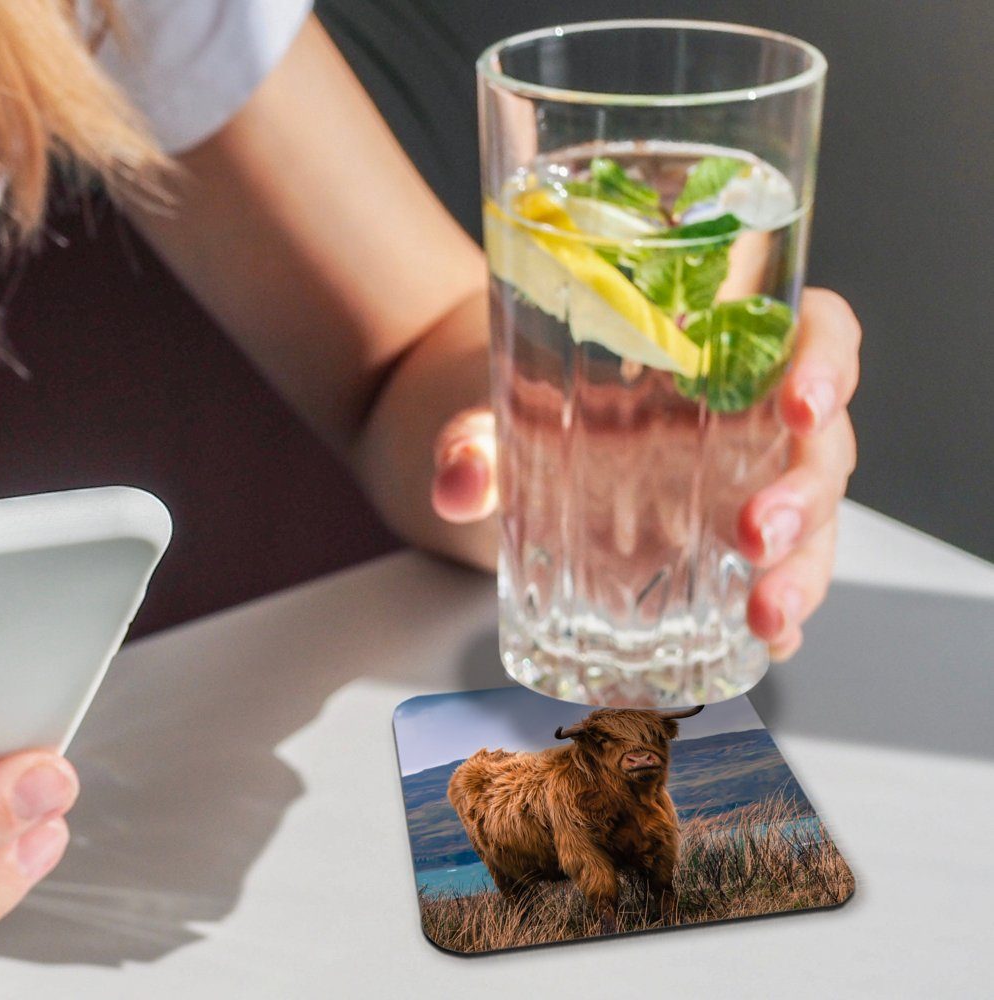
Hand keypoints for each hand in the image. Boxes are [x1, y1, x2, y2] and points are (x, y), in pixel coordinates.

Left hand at [430, 287, 859, 660]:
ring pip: (813, 522)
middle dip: (805, 495)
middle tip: (759, 535)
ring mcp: (744, 488)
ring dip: (803, 571)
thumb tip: (458, 481)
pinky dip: (782, 614)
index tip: (801, 401)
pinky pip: (774, 577)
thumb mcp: (493, 409)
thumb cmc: (523, 400)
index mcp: (718, 351)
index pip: (814, 331)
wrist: (498, 444)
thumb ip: (472, 439)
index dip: (827, 360)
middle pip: (821, 444)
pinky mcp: (724, 550)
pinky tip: (769, 644)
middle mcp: (749, 419)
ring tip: (767, 617)